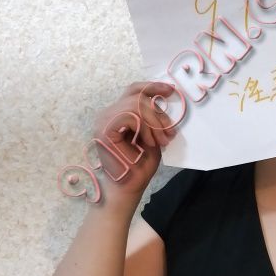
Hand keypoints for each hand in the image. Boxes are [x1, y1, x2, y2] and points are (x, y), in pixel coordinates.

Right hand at [91, 80, 176, 199]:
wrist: (128, 188)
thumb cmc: (139, 167)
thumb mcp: (152, 137)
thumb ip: (154, 120)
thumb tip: (167, 102)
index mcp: (117, 114)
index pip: (134, 91)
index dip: (152, 87)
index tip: (171, 91)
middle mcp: (107, 114)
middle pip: (137, 95)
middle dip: (158, 113)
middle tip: (169, 134)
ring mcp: (104, 120)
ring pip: (136, 104)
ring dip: (154, 123)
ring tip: (161, 141)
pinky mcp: (105, 129)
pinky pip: (131, 115)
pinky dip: (146, 128)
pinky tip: (149, 143)